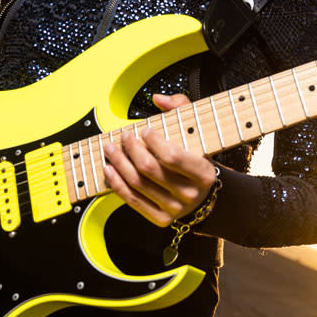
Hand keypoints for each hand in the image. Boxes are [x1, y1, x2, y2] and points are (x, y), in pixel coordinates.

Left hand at [102, 93, 217, 226]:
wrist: (206, 198)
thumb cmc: (198, 161)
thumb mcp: (198, 134)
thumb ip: (181, 109)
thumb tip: (158, 98)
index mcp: (203, 173)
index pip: (172, 157)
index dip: (154, 142)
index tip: (145, 130)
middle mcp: (189, 194)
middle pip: (150, 169)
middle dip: (131, 149)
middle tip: (123, 136)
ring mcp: (174, 209)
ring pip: (138, 184)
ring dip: (119, 164)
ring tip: (110, 149)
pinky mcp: (160, 219)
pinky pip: (133, 201)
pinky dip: (117, 184)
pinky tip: (109, 170)